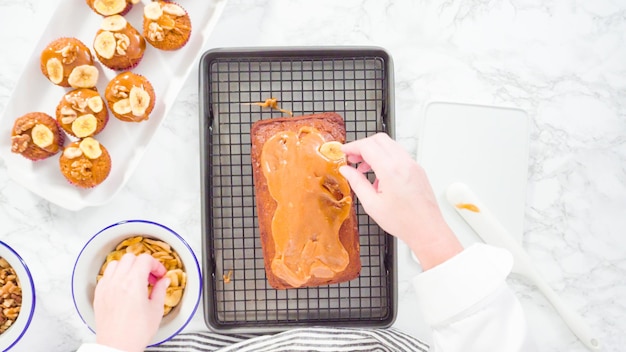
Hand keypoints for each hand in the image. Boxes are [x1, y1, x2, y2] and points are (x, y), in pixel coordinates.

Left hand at [93, 253, 169, 351]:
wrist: (117, 346)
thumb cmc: (135, 332)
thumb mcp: (156, 310)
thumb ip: (161, 290)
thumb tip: (164, 281)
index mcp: (134, 283)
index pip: (145, 259)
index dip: (156, 264)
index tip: (159, 274)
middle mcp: (118, 282)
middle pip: (130, 258)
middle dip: (142, 263)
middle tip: (149, 276)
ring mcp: (106, 287)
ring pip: (115, 263)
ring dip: (127, 267)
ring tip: (135, 279)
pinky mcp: (99, 294)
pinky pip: (106, 275)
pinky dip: (116, 275)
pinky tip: (123, 286)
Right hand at [339, 133, 461, 269]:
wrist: (427, 229)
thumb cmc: (404, 221)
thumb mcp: (372, 204)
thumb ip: (357, 183)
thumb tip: (346, 170)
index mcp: (391, 170)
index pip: (367, 146)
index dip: (352, 146)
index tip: (344, 151)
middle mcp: (404, 163)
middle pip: (379, 139)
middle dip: (363, 146)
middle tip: (353, 158)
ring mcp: (413, 165)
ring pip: (390, 145)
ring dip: (375, 151)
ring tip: (364, 169)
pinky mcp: (418, 170)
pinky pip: (399, 155)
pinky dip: (386, 158)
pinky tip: (380, 176)